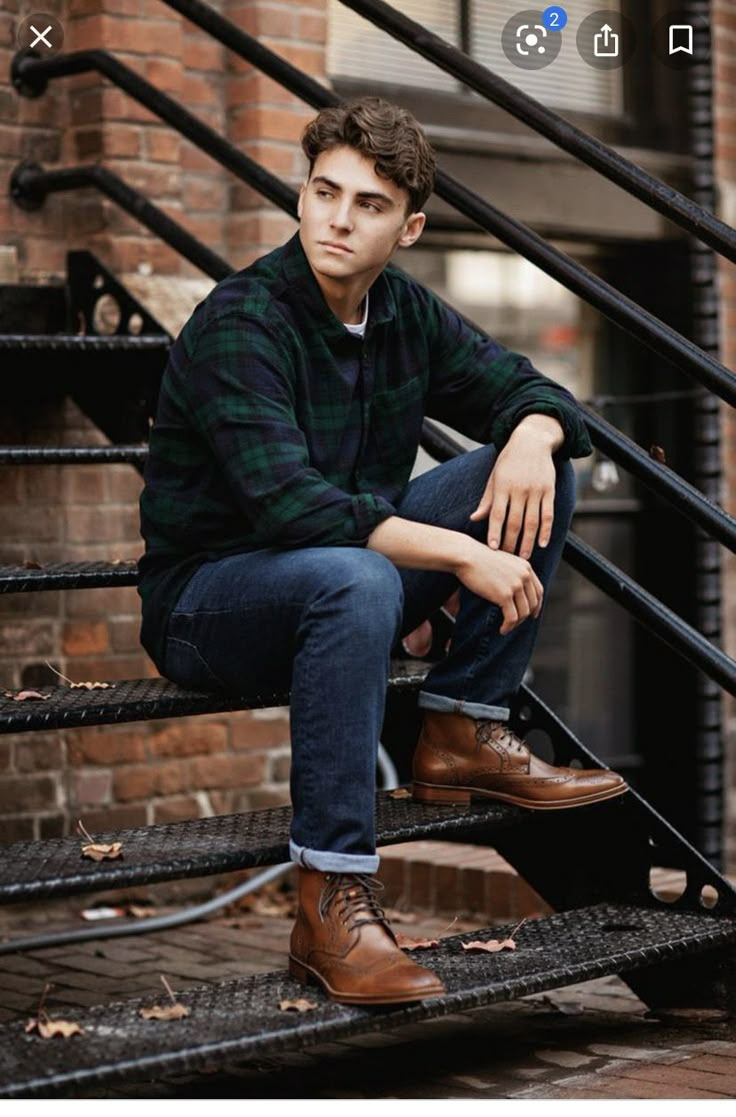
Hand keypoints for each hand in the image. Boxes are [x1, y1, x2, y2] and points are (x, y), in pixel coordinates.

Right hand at [455, 540, 543, 634]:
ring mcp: (516, 585)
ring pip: (523, 613)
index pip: (539, 591)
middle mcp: (524, 576)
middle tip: (515, 623)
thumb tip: (514, 591)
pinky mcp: (505, 595)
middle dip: (525, 616)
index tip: (532, 614)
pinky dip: (508, 626)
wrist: (466, 556)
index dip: (537, 605)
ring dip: (516, 624)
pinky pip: (512, 617)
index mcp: (525, 567)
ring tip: (506, 627)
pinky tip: (502, 630)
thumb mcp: (503, 562)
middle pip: (533, 603)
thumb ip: (513, 573)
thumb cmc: (478, 559)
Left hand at [470, 415, 562, 558]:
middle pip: (515, 522)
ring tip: (524, 557)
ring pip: (532, 521)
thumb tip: (474, 519)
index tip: (492, 548)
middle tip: (507, 559)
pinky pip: (548, 514)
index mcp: (503, 486)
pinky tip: (542, 543)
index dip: (494, 532)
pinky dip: (546, 530)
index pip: (497, 514)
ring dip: (528, 542)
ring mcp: (536, 490)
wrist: (532, 440)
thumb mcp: (495, 477)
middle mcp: (520, 489)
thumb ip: (487, 499)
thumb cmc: (509, 461)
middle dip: (510, 542)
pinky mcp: (549, 490)